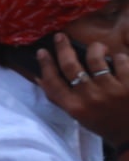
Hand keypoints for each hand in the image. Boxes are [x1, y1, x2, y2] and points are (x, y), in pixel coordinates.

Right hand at [37, 33, 128, 147]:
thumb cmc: (103, 124)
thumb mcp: (78, 115)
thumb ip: (60, 98)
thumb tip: (39, 77)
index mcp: (75, 107)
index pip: (53, 82)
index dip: (45, 64)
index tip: (42, 52)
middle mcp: (90, 98)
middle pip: (71, 66)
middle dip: (63, 48)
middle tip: (61, 36)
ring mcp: (110, 91)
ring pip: (96, 59)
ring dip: (96, 49)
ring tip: (98, 48)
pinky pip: (120, 61)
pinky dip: (118, 58)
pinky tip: (118, 61)